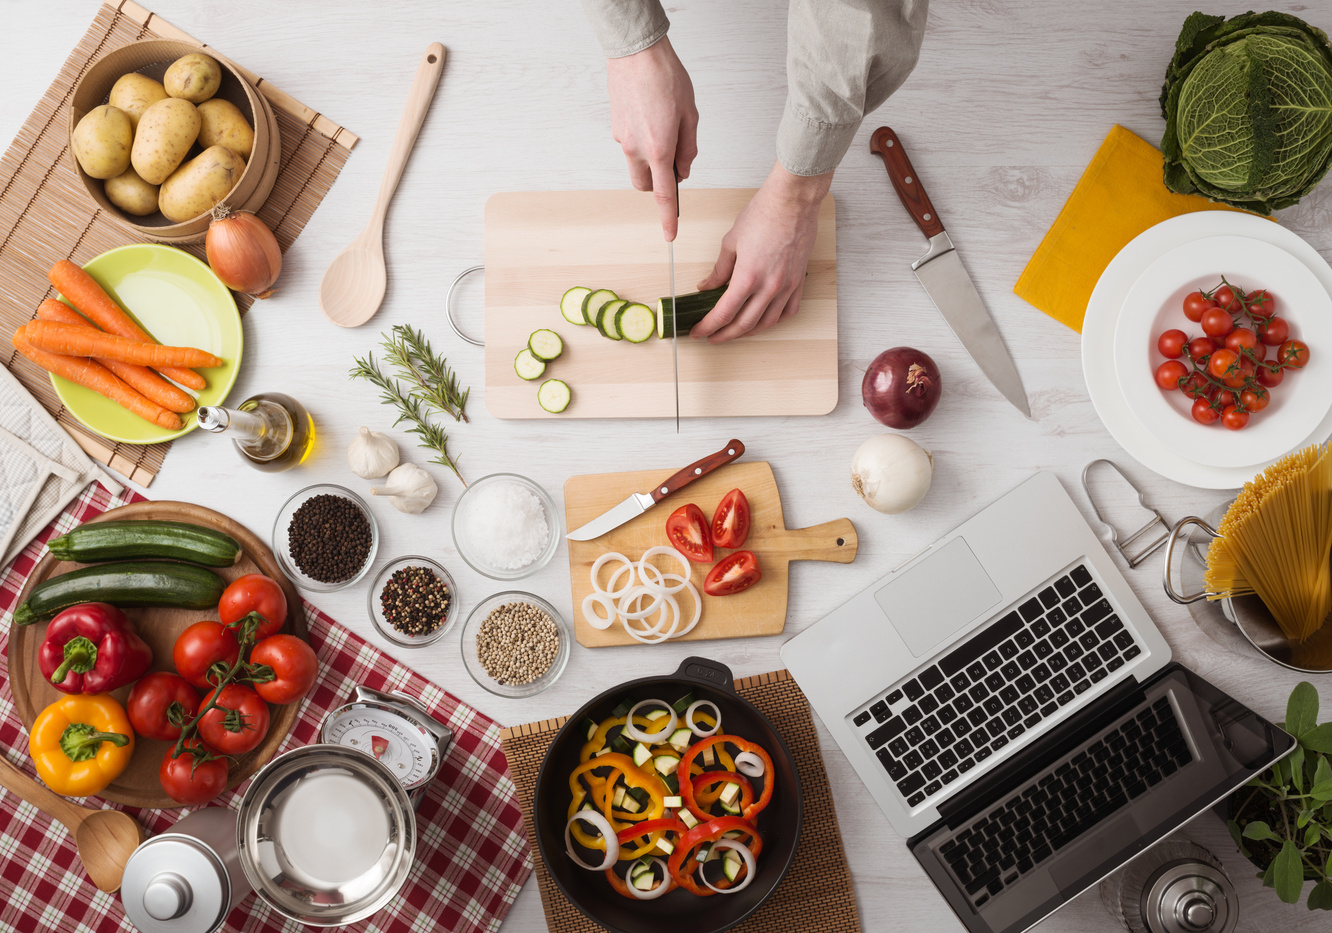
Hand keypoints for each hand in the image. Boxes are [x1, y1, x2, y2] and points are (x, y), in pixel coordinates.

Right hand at [606, 36, 697, 240]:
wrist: (636, 52)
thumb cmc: (666, 79)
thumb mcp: (690, 115)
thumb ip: (688, 149)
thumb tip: (683, 171)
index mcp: (659, 149)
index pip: (664, 195)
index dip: (667, 218)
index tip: (669, 236)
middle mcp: (636, 149)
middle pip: (645, 186)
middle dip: (658, 184)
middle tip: (674, 162)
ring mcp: (622, 139)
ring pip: (636, 166)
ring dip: (650, 162)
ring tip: (663, 128)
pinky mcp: (615, 128)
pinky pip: (630, 145)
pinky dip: (641, 141)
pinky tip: (650, 116)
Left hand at [690, 163, 830, 342]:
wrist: (792, 202)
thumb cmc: (763, 215)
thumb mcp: (731, 242)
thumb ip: (719, 270)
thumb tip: (707, 286)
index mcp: (748, 277)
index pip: (723, 314)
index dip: (708, 327)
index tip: (699, 332)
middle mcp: (769, 286)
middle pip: (744, 324)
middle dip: (724, 335)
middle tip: (712, 337)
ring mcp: (787, 286)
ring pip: (766, 323)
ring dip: (748, 332)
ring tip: (734, 332)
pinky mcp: (798, 282)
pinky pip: (788, 312)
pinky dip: (774, 321)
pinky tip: (764, 320)